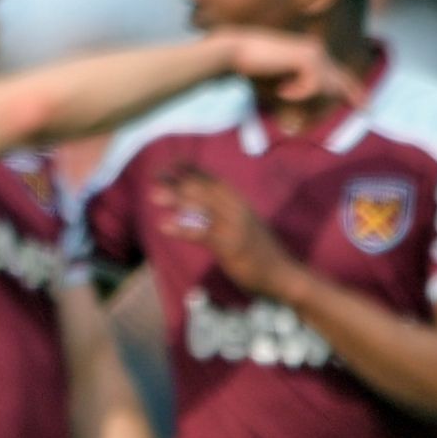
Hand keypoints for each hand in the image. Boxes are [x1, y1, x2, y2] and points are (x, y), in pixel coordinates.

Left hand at [150, 166, 296, 300]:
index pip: (213, 180)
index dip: (192, 170)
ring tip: (153, 194)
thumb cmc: (260, 253)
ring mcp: (235, 226)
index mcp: (240, 203)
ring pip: (204, 206)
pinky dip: (183, 229)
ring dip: (177, 198)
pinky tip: (164, 226)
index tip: (171, 163)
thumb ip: (225, 214)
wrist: (282, 273)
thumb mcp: (243, 227)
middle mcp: (238, 209)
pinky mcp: (231, 246)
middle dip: (179, 180)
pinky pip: (204, 234)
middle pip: (205, 189)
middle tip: (155, 174)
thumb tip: (200, 209)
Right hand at [212, 29, 361, 111]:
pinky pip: (313, 85)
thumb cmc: (252, 66)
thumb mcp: (280, 80)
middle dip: (354, 94)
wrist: (236, 50)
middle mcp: (316, 50)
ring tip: (283, 92)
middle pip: (341, 78)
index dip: (350, 87)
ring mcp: (313, 52)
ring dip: (306, 94)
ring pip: (326, 84)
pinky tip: (281, 90)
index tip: (363, 103)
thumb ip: (296, 88)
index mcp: (310, 53)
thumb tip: (309, 104)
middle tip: (368, 110)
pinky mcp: (307, 58)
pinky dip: (297, 92)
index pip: (336, 73)